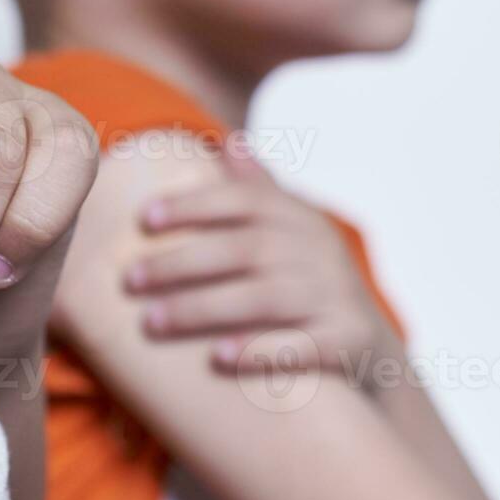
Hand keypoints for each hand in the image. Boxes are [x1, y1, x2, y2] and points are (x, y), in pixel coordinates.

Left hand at [124, 158, 398, 376]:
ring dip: (202, 309)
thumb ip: (261, 191)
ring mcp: (336, 296)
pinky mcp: (347, 341)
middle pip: (245, 250)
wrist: (370, 344)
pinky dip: (260, 351)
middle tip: (129, 280)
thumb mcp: (294, 232)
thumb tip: (230, 141)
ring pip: (264, 299)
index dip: (195, 205)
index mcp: (300, 220)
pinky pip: (301, 347)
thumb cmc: (310, 282)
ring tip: (150, 321)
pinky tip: (217, 358)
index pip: (245, 201)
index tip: (144, 219)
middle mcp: (320, 252)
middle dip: (182, 263)